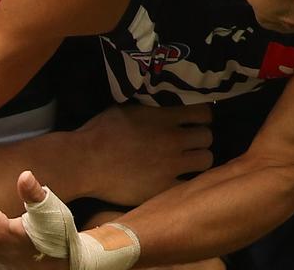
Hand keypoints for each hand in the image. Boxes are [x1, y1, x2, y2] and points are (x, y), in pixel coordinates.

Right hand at [76, 103, 211, 205]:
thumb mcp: (127, 108)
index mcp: (164, 117)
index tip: (194, 122)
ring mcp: (171, 165)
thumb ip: (151, 109)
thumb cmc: (100, 132)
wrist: (85, 161)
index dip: (201, 118)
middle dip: (200, 139)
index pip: (204, 113)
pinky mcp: (164, 188)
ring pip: (206, 160)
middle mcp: (173, 139)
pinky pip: (190, 184)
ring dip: (198, 159)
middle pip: (207, 137)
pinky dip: (186, 182)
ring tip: (187, 162)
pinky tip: (177, 180)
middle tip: (190, 143)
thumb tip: (164, 106)